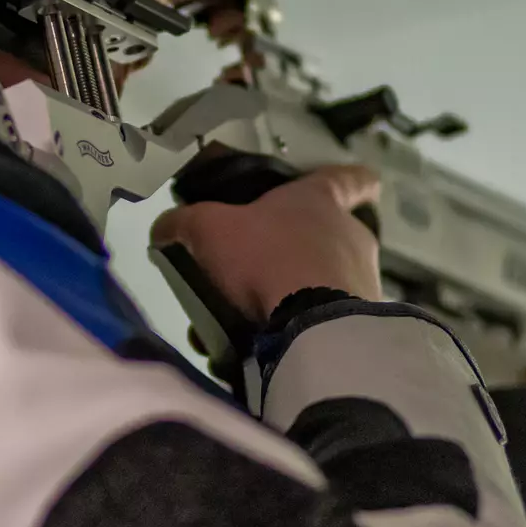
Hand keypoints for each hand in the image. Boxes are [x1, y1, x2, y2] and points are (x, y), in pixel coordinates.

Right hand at [150, 164, 381, 321]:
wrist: (311, 328)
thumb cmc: (265, 257)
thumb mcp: (209, 230)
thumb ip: (183, 224)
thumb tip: (162, 228)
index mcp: (322, 200)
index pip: (351, 178)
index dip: (352, 179)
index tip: (359, 186)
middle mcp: (350, 236)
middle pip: (331, 235)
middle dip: (297, 251)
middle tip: (258, 269)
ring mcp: (363, 281)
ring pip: (324, 282)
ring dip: (288, 296)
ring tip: (242, 322)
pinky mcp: (360, 323)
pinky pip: (322, 320)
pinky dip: (294, 330)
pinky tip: (256, 348)